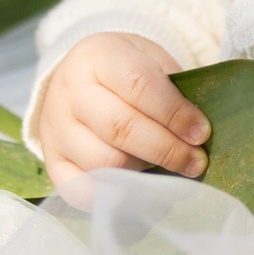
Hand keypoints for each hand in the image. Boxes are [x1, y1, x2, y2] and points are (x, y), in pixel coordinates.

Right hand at [35, 32, 209, 192]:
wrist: (78, 75)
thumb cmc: (124, 70)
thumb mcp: (149, 60)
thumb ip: (173, 89)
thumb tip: (200, 133)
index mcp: (98, 57)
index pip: (139, 86)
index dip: (175, 113)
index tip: (201, 132)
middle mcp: (70, 92)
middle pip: (120, 128)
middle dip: (166, 149)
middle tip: (195, 161)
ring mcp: (56, 129)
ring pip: (102, 162)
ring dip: (144, 172)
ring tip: (167, 170)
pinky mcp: (51, 161)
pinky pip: (78, 190)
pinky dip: (112, 196)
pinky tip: (137, 191)